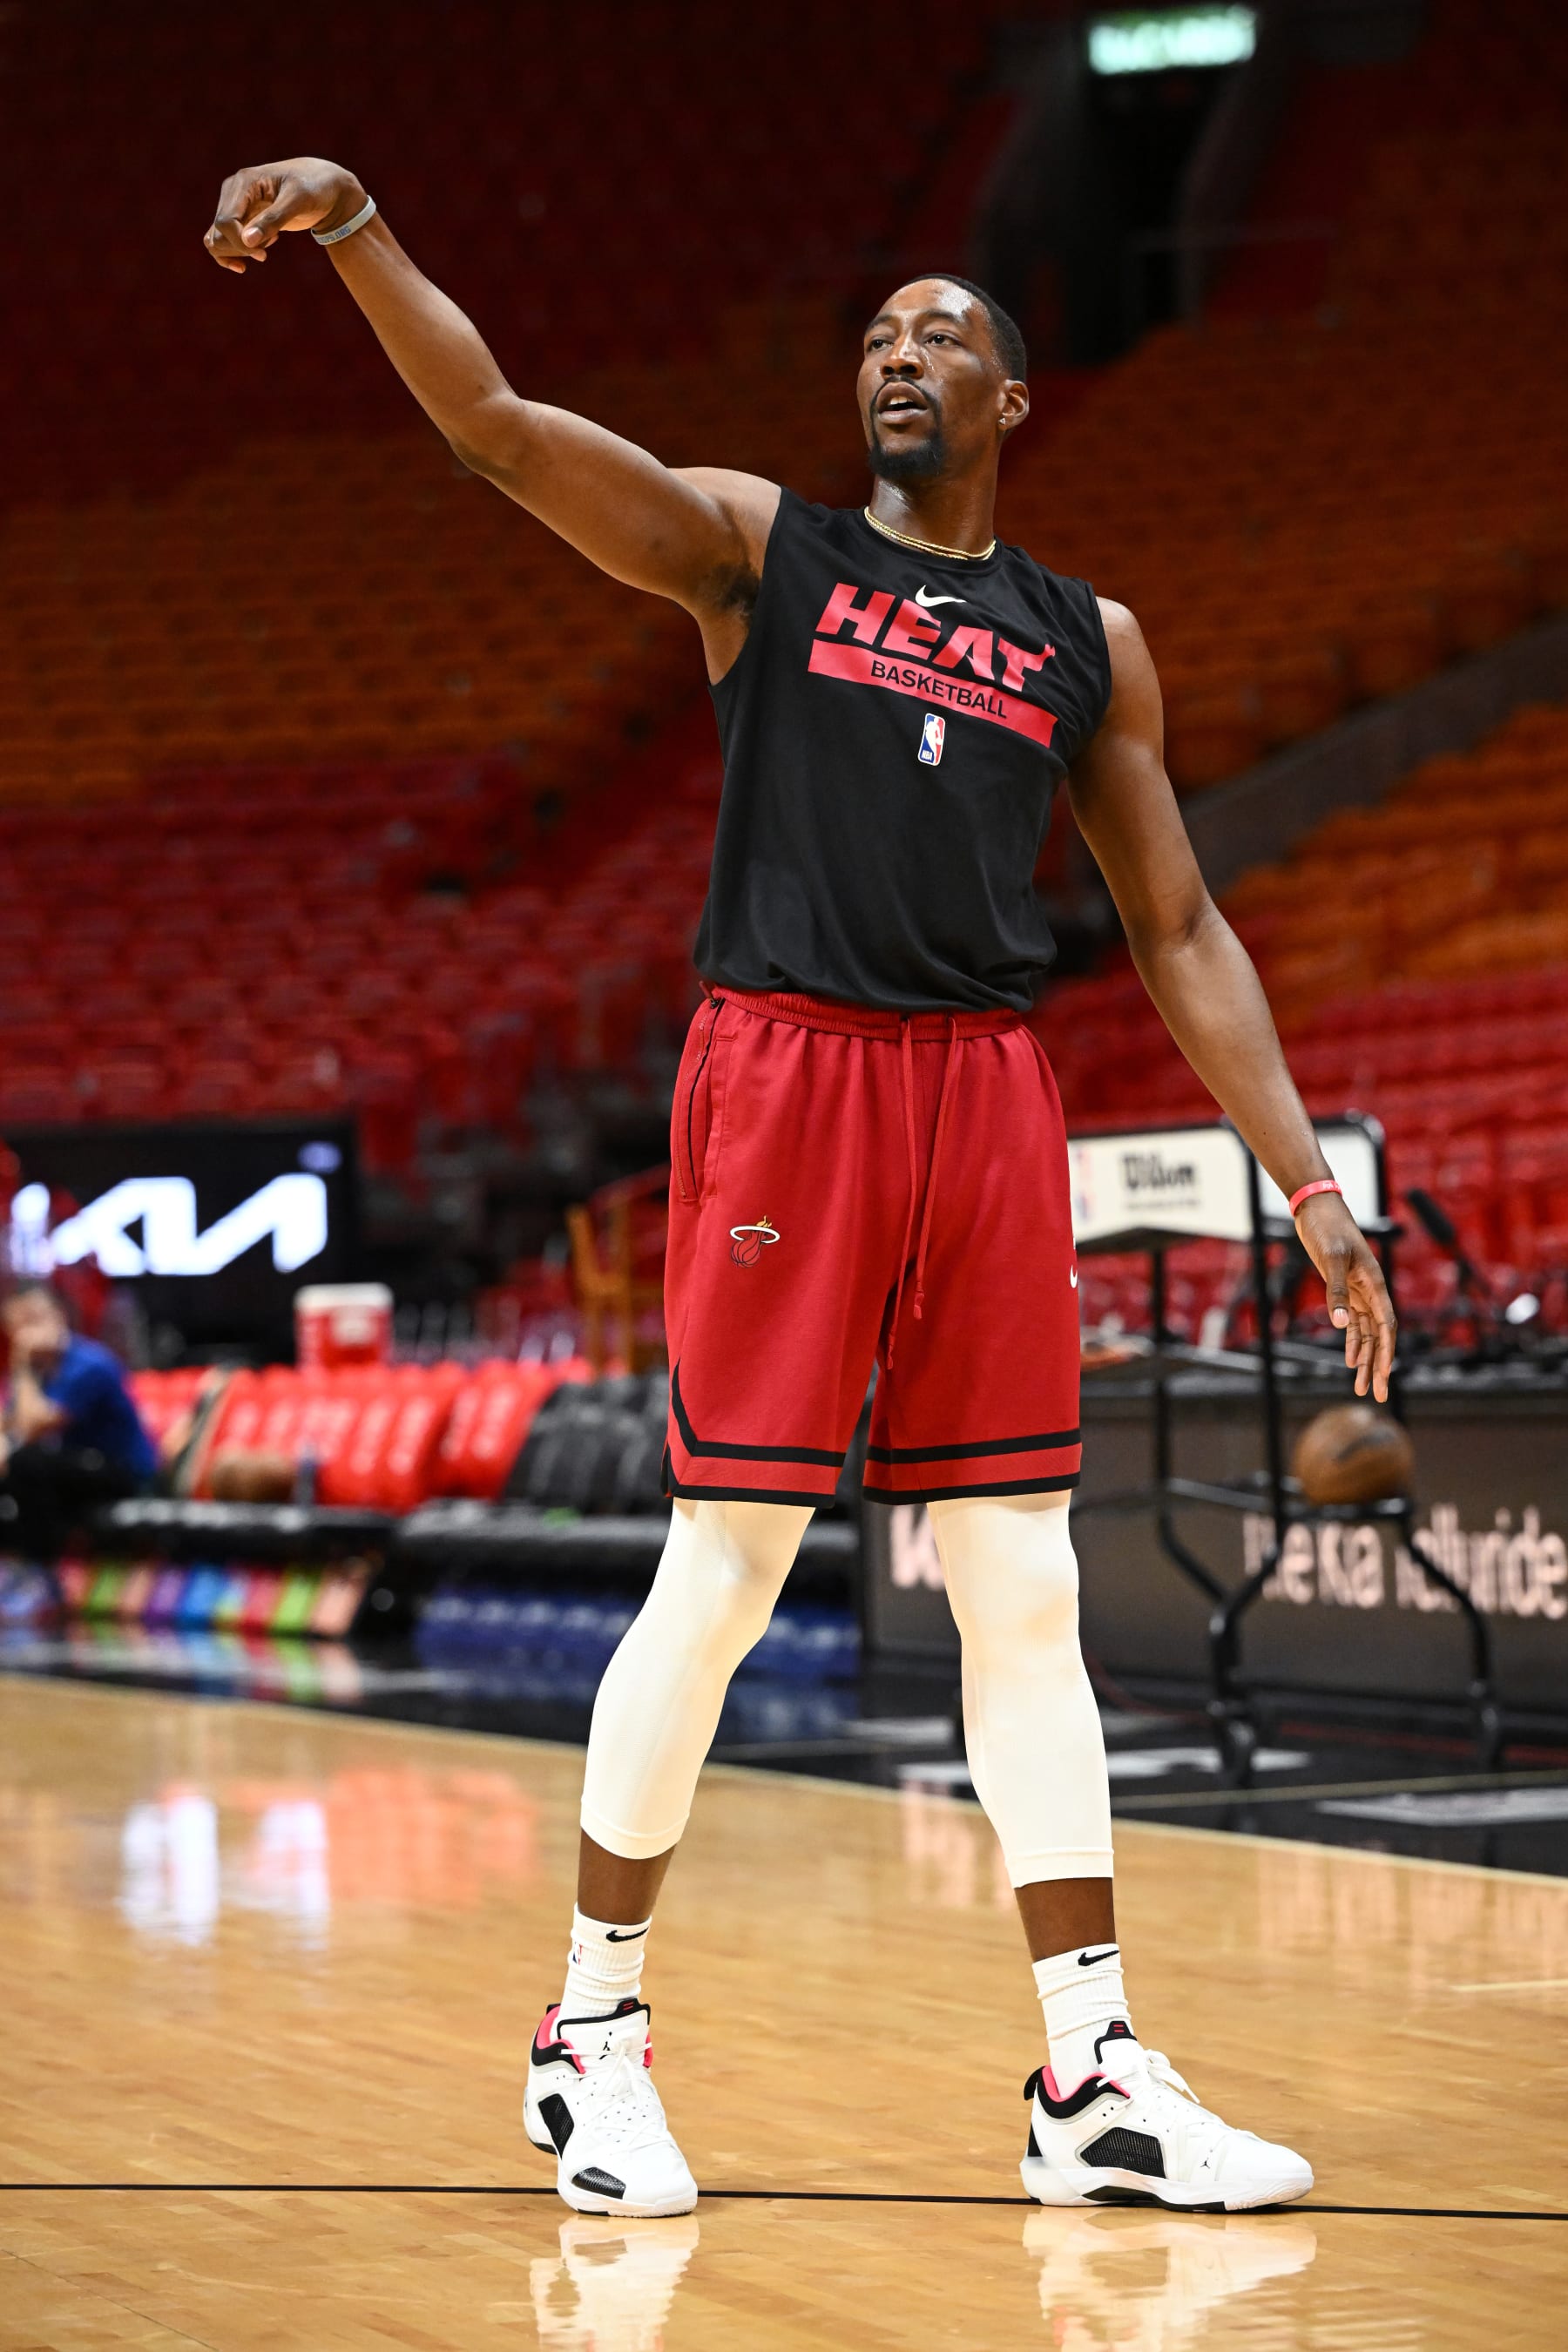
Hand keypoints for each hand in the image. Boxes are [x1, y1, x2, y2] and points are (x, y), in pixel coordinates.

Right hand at [204, 159, 364, 271]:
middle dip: (241, 250)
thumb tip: (247, 240)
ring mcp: (234, 204)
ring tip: (266, 247)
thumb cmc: (312, 189)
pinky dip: (236, 254)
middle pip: (219, 232)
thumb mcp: (297, 202)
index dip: (240, 244)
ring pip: (216, 239)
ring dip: (238, 253)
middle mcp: (233, 191)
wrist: (320, 186)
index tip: (263, 256)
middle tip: (268, 248)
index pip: (225, 221)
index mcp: (244, 182)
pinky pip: (221, 241)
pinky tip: (261, 251)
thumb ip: (273, 220)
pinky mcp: (239, 217)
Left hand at [1294, 1191, 1396, 1402]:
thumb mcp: (1330, 1259)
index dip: (1386, 1351)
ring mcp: (1359, 1293)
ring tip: (1362, 1388)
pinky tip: (1350, 1361)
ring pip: (1367, 1334)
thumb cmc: (1327, 1228)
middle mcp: (1372, 1292)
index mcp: (1375, 1285)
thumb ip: (1336, 1291)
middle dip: (1378, 1366)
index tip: (1384, 1374)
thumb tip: (1341, 1323)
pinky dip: (1353, 1342)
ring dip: (1365, 1359)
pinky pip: (1354, 1323)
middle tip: (1377, 1395)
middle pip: (1379, 1336)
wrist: (1317, 1210)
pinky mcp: (1346, 1291)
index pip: (1386, 1325)